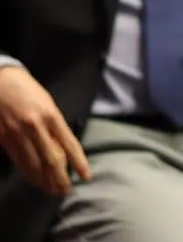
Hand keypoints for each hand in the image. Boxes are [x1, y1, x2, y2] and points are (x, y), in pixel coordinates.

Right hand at [0, 66, 90, 194]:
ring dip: (45, 180)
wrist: (0, 80)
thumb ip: (55, 126)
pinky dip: (28, 173)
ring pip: (34, 165)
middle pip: (52, 160)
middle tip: (67, 190)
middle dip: (61, 178)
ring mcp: (17, 133)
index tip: (86, 176)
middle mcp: (35, 126)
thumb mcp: (47, 104)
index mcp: (51, 115)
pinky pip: (18, 161)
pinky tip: (35, 180)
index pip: (69, 145)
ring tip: (53, 190)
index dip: (79, 163)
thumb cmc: (28, 91)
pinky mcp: (3, 138)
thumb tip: (62, 149)